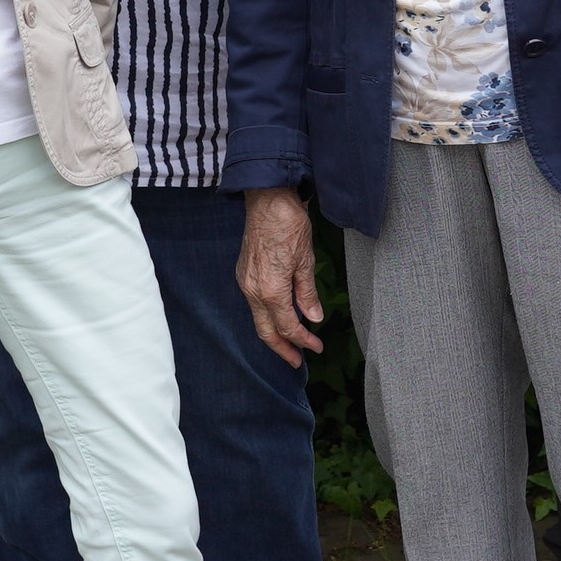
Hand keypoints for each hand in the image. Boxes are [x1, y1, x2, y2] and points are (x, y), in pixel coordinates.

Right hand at [236, 186, 327, 366]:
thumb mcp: (306, 260)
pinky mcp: (244, 272)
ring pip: (258, 318)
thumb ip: (307, 292)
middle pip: (266, 330)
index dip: (303, 340)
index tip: (316, 347)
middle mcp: (253, 290)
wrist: (267, 198)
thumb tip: (313, 317)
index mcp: (270, 290)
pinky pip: (254, 303)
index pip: (288, 326)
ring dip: (273, 333)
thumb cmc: (288, 224)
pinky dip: (267, 315)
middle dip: (282, 349)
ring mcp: (245, 281)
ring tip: (290, 343)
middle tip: (296, 362)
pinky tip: (278, 316)